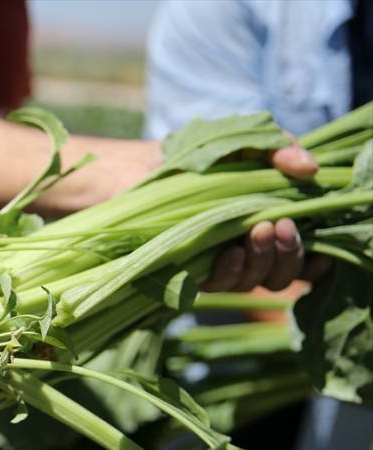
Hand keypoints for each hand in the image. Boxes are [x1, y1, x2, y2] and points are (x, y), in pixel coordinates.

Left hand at [202, 143, 329, 291]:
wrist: (152, 163)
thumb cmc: (208, 156)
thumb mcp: (250, 145)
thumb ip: (281, 151)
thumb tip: (310, 169)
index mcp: (267, 231)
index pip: (298, 261)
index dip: (313, 262)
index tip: (317, 245)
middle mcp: (246, 255)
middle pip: (279, 276)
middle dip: (287, 254)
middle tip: (281, 225)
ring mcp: (219, 265)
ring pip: (252, 281)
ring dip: (261, 259)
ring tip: (259, 228)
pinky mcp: (190, 271)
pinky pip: (216, 284)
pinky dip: (229, 270)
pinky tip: (232, 251)